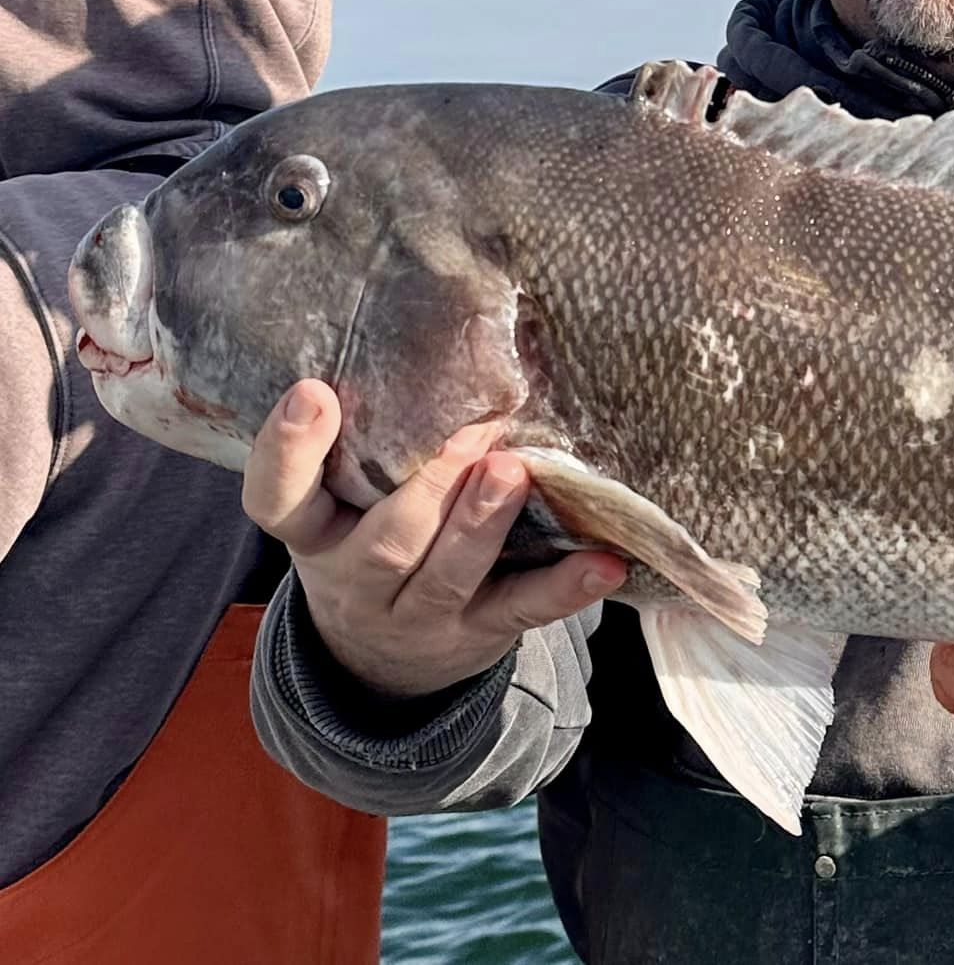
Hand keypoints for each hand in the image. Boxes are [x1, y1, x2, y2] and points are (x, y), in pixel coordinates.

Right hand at [241, 380, 627, 700]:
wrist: (376, 669)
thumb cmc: (368, 549)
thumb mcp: (340, 510)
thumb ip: (363, 451)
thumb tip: (431, 354)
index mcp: (316, 536)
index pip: (277, 499)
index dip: (287, 449)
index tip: (313, 391)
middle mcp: (357, 581)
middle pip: (384, 543)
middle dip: (429, 488)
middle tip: (473, 435)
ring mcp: (419, 616)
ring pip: (446, 577)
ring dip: (483, 525)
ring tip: (514, 474)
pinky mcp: (479, 633)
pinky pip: (523, 610)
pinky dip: (567, 587)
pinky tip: (605, 562)